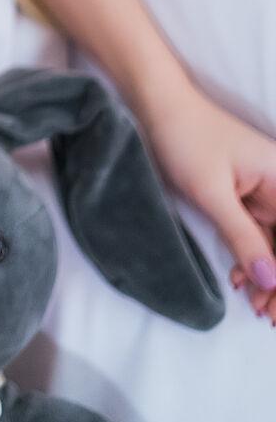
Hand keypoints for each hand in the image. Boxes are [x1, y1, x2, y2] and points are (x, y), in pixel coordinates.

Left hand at [136, 81, 275, 324]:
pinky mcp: (243, 196)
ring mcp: (263, 191)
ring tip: (256, 308)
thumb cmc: (186, 138)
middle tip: (268, 316)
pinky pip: (257, 234)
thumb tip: (272, 280)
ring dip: (269, 276)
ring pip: (275, 244)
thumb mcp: (213, 192)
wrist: (156, 105)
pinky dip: (252, 259)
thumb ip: (244, 237)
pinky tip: (241, 282)